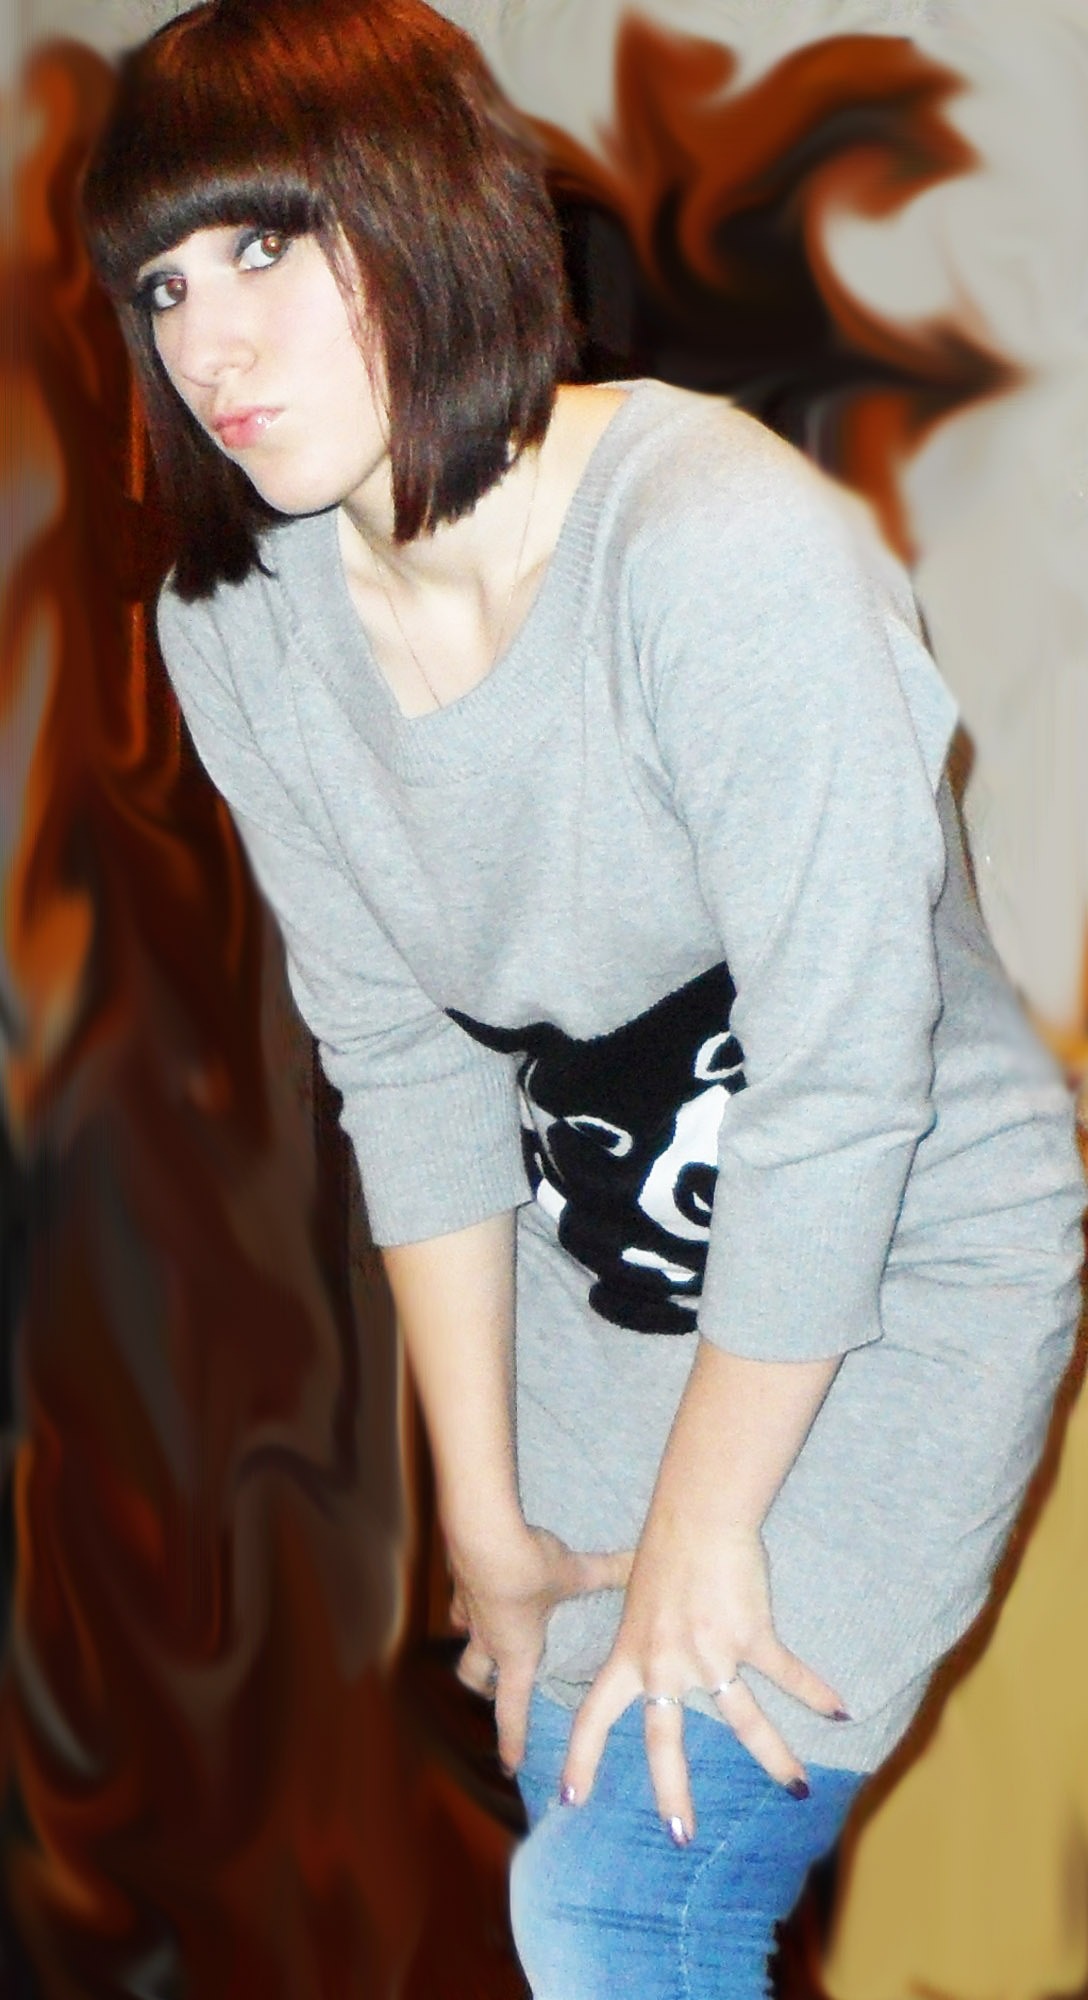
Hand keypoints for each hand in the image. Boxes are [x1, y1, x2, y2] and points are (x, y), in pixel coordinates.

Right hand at [451, 1525, 632, 1772]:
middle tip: (496, 1693)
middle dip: (485, 1690)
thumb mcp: (575, 1573)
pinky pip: (460, 1603)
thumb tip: (639, 1564)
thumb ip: (607, 1573)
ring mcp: (468, 1612)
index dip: (512, 1739)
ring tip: (484, 1645)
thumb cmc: (531, 1569)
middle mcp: (488, 1638)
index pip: (512, 1708)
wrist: (483, 1536)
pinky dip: (469, 1605)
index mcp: (516, 1651)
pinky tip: (479, 1591)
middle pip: (475, 1679)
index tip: (511, 1765)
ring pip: (464, 1644)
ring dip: (473, 1649)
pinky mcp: (458, 1581)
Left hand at [560, 1518, 846, 1839]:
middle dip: (673, 1792)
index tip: (571, 1798)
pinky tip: (841, 1710)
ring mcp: (710, 1653)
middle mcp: (666, 1664)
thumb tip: (639, 1636)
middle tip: (681, 1835)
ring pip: (743, 1720)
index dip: (582, 1758)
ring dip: (774, 1758)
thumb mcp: (632, 1592)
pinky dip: (816, 1692)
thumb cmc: (664, 1547)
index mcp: (631, 1655)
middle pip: (666, 1741)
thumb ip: (639, 1627)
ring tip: (796, 1790)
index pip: (595, 1716)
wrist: (697, 1515)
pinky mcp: (750, 1635)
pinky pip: (787, 1674)